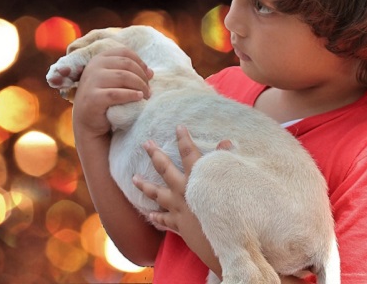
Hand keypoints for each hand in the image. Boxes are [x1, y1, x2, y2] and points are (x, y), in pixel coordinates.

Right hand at [72, 48, 153, 139]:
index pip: (125, 52)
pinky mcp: (93, 97)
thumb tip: (151, 72)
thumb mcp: (115, 82)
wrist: (87, 122)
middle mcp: (94, 67)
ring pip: (123, 76)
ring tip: (146, 96)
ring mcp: (91, 81)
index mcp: (99, 59)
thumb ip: (130, 74)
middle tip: (149, 90)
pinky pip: (117, 94)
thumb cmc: (104, 99)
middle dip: (142, 76)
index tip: (148, 76)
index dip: (140, 63)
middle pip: (127, 64)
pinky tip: (139, 98)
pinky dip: (131, 95)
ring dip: (140, 86)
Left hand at [133, 126, 230, 276]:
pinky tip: (149, 215)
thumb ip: (226, 161)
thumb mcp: (232, 182)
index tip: (178, 127)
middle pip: (165, 168)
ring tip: (134, 178)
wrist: (227, 240)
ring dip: (145, 185)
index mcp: (197, 177)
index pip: (189, 152)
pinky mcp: (180, 226)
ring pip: (157, 194)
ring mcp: (179, 208)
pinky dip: (156, 217)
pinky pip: (164, 220)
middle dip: (155, 154)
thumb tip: (226, 142)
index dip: (183, 138)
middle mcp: (184, 190)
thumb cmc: (233, 209)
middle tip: (146, 144)